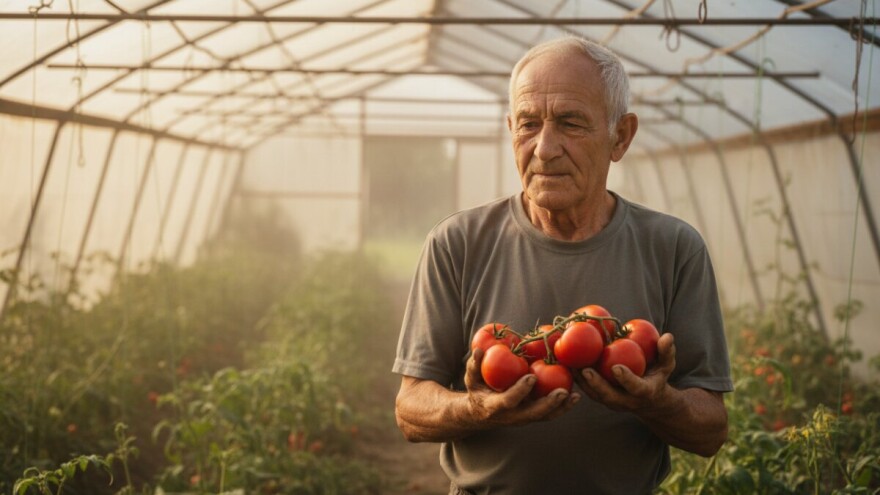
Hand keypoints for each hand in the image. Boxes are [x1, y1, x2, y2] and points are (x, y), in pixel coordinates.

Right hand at [464, 348, 579, 425]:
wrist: (480, 413)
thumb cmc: (477, 390)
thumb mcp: (471, 378)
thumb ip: (474, 365)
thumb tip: (478, 350)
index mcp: (495, 406)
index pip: (509, 400)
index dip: (520, 390)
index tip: (531, 376)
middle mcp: (512, 416)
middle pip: (533, 414)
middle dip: (549, 404)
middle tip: (563, 392)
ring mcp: (523, 418)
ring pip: (544, 416)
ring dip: (561, 408)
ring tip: (576, 396)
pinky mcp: (532, 416)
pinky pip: (549, 413)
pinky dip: (562, 407)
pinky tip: (575, 396)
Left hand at [575, 333, 676, 412]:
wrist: (650, 401)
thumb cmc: (658, 377)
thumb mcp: (666, 365)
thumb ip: (666, 352)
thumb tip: (667, 336)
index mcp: (644, 393)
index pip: (635, 388)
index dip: (626, 379)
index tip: (616, 367)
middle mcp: (626, 401)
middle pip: (608, 396)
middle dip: (596, 384)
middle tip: (585, 370)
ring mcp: (612, 402)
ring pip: (594, 395)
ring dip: (581, 382)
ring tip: (569, 365)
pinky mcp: (601, 399)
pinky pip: (587, 390)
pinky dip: (577, 379)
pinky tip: (565, 364)